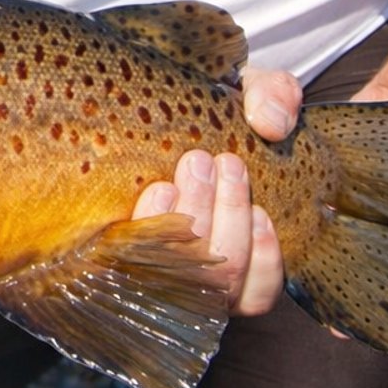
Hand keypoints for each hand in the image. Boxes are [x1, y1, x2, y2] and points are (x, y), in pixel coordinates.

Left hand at [131, 66, 300, 315]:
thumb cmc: (212, 112)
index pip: (258, 291)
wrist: (145, 100)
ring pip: (181, 272)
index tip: (260, 213)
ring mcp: (152, 266)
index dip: (264, 260)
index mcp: (236, 254)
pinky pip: (132, 260)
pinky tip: (159, 190)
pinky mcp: (112, 252)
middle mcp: (196, 274)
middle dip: (225, 217)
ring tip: (192, 164)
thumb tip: (273, 121)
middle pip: (221, 276)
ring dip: (192, 217)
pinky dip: (152, 227)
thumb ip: (275, 97)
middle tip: (215, 163)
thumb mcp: (252, 96)